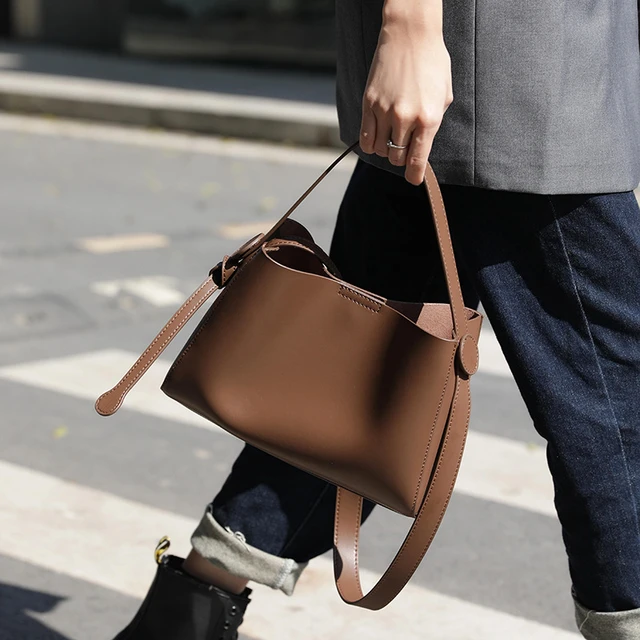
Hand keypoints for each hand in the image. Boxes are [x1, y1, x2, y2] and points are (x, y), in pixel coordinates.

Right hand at [360, 11, 452, 185]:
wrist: (410, 35)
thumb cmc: (432, 62)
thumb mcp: (444, 95)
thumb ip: (434, 122)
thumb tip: (422, 146)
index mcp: (429, 118)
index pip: (417, 160)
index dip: (415, 175)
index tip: (414, 179)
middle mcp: (406, 118)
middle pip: (397, 157)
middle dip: (400, 157)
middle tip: (403, 146)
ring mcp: (385, 111)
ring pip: (381, 150)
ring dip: (386, 149)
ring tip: (391, 137)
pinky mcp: (369, 103)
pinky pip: (366, 138)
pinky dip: (371, 144)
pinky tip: (377, 137)